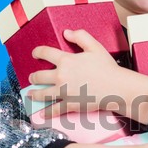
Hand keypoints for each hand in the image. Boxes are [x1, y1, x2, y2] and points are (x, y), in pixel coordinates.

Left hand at [28, 29, 147, 122]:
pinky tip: (41, 114)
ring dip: (34, 94)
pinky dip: (46, 113)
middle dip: (33, 77)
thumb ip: (80, 36)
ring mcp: (63, 92)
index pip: (45, 53)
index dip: (37, 52)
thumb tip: (66, 32)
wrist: (116, 88)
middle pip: (39, 76)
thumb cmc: (107, 68)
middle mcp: (61, 76)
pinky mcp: (69, 104)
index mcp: (66, 60)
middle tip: (32, 77)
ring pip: (42, 94)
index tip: (35, 54)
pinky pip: (54, 109)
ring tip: (31, 94)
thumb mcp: (95, 47)